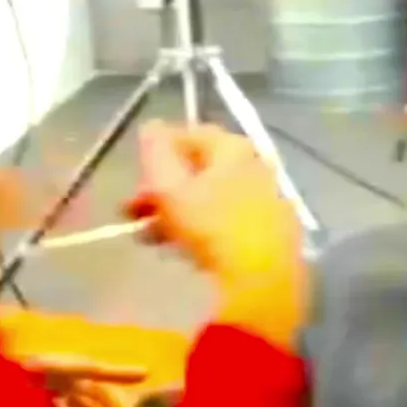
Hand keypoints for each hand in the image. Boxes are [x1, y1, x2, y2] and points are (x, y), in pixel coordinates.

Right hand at [125, 121, 307, 348]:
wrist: (262, 279)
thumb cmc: (211, 227)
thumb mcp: (170, 188)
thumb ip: (157, 153)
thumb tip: (152, 127)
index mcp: (235, 148)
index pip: (192, 134)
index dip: (159, 150)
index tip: (135, 173)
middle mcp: (257, 166)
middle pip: (202, 170)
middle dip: (162, 190)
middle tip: (132, 212)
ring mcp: (270, 200)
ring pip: (214, 199)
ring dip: (178, 213)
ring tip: (149, 238)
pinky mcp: (275, 233)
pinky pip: (230, 222)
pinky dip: (204, 230)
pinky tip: (184, 251)